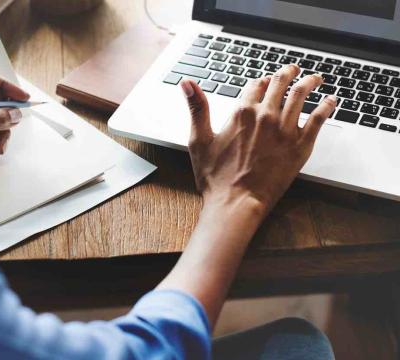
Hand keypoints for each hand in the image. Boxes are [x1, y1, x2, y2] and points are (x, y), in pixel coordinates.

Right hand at [181, 64, 336, 212]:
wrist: (236, 202)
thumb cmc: (216, 178)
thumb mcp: (199, 140)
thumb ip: (197, 108)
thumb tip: (187, 83)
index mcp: (241, 113)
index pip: (256, 85)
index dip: (261, 81)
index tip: (265, 81)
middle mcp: (265, 116)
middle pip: (281, 83)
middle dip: (288, 73)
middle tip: (293, 70)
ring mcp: (285, 130)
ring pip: (302, 94)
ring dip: (310, 82)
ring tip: (315, 78)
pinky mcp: (301, 145)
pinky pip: (319, 118)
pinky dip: (326, 106)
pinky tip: (331, 101)